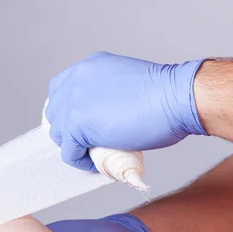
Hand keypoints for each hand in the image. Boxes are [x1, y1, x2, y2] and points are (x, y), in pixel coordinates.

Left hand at [45, 51, 206, 170]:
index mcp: (90, 67)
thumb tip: (102, 120)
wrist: (177, 98)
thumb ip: (107, 97)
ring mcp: (74, 101)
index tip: (81, 127)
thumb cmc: (166, 96)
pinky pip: (69, 153)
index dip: (68, 112)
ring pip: (59, 135)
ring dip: (76, 148)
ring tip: (96, 155)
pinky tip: (98, 164)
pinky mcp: (78, 125)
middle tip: (90, 144)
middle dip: (69, 131)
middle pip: (55, 113)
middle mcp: (77, 79)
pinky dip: (82, 163)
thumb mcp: (126, 87)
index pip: (60, 89)